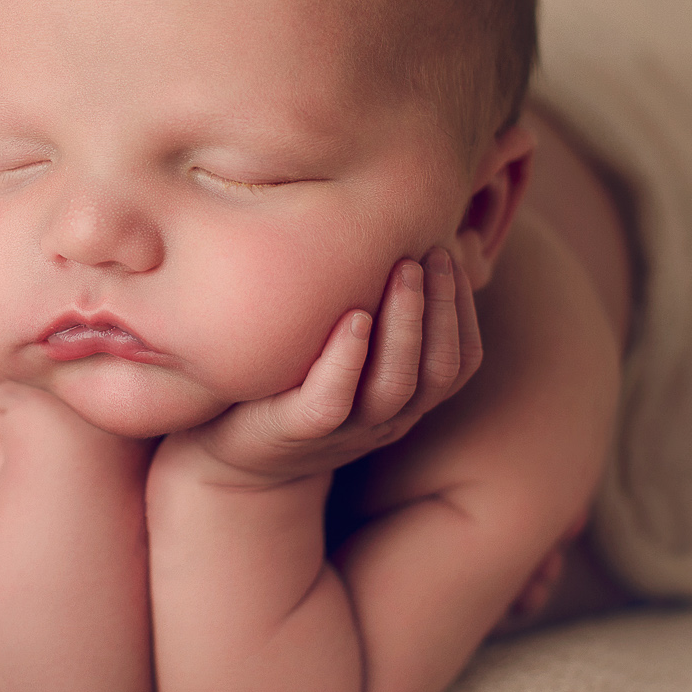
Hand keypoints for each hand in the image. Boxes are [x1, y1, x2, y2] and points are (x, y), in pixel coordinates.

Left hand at [166, 247, 482, 486]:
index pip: (460, 361)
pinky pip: (332, 401)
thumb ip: (372, 310)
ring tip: (403, 269)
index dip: (464, 310)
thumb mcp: (340, 351)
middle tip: (434, 252)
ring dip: (406, 323)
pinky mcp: (296, 431)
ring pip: (396, 384)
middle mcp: (384, 418)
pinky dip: (347, 360)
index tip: (453, 254)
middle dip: (444, 306)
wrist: (227, 456)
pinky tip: (352, 318)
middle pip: (439, 369)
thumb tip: (398, 235)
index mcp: (403, 398)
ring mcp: (343, 428)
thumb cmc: (290, 384)